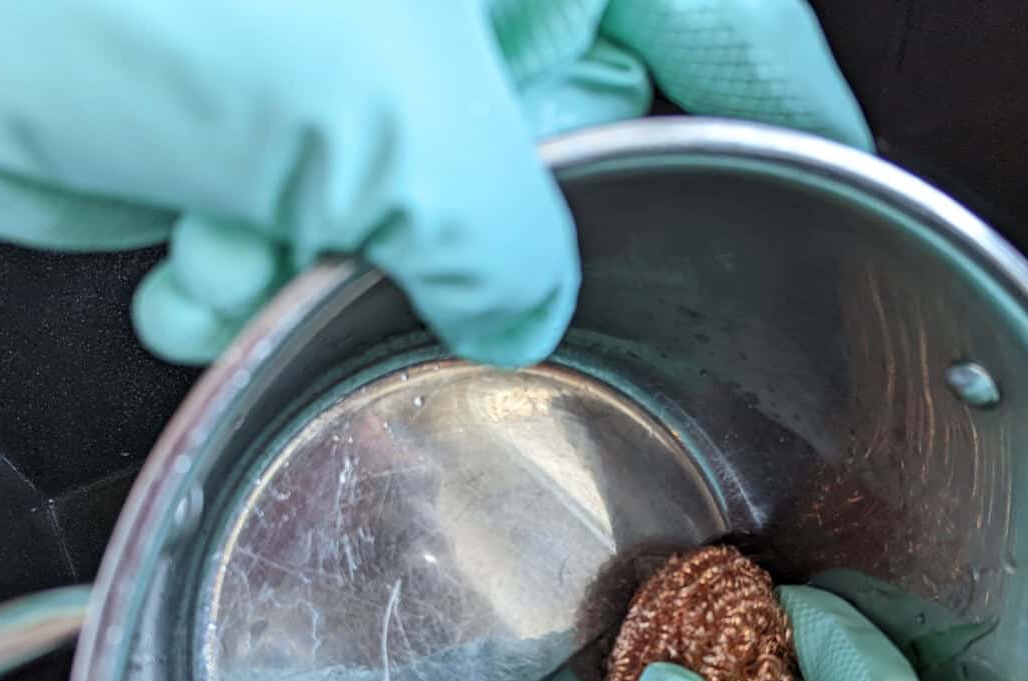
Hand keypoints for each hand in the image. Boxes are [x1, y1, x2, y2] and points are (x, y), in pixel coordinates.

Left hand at [0, 1, 869, 365]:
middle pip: (576, 133)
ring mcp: (359, 36)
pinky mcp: (268, 105)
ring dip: (346, 265)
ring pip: (440, 208)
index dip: (791, 116)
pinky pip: (323, 222)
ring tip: (249, 244)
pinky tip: (190, 255)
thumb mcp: (374, 108)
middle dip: (500, 233)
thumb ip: (509, 227)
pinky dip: (255, 266)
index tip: (838, 211)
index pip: (732, 16)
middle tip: (440, 258)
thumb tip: (529, 305)